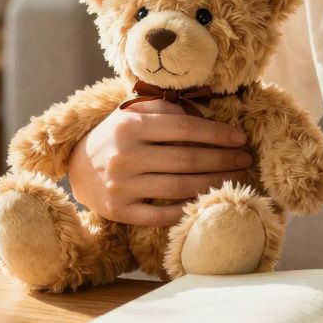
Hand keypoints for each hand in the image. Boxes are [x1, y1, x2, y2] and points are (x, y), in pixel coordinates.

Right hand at [67, 100, 251, 225]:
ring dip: (213, 183)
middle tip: (246, 159)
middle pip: (186, 159)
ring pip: (179, 187)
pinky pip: (161, 214)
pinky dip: (187, 209)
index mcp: (130, 126)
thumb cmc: (115, 137)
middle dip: (222, 160)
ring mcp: (121, 186)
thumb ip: (162, 108)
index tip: (240, 138)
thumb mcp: (131, 113)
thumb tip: (198, 113)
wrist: (77, 169)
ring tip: (236, 178)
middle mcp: (125, 156)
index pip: (184, 128)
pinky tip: (207, 201)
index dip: (217, 133)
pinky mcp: (120, 211)